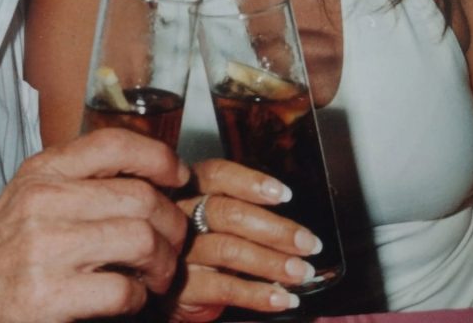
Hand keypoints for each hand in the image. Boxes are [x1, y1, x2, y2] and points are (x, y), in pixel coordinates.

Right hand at [0, 129, 189, 322]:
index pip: (114, 143)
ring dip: (163, 263)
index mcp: (42, 171)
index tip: (178, 179)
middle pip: (142, 197)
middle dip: (172, 225)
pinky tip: (128, 298)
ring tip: (156, 275)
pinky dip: (138, 298)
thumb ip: (79, 180)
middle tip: (172, 244)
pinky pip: (124, 289)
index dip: (159, 157)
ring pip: (142, 239)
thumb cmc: (2, 253)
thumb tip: (149, 176)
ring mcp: (44, 248)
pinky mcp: (47, 296)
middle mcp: (43, 201)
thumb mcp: (31, 197)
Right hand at [170, 159, 323, 320]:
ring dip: (272, 262)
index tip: (285, 194)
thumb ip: (243, 211)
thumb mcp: (211, 219)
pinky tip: (282, 298)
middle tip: (307, 242)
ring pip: (228, 249)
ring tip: (301, 272)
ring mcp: (176, 251)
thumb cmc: (197, 245)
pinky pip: (224, 288)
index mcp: (188, 189)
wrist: (165, 287)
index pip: (216, 175)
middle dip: (274, 228)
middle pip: (225, 212)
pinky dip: (258, 294)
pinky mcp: (179, 286)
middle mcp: (178, 215)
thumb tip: (294, 226)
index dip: (250, 182)